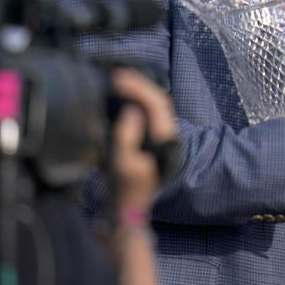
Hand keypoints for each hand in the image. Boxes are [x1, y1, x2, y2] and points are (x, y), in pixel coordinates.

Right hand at [110, 68, 177, 211]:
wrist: (131, 209)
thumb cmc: (124, 188)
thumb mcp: (122, 164)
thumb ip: (126, 136)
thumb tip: (133, 110)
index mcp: (164, 139)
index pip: (157, 103)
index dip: (139, 87)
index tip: (118, 78)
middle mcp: (167, 135)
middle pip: (159, 100)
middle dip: (140, 84)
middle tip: (117, 75)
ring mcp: (162, 137)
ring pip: (156, 105)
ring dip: (140, 90)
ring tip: (120, 81)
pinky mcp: (153, 140)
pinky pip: (150, 113)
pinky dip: (138, 101)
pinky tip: (125, 96)